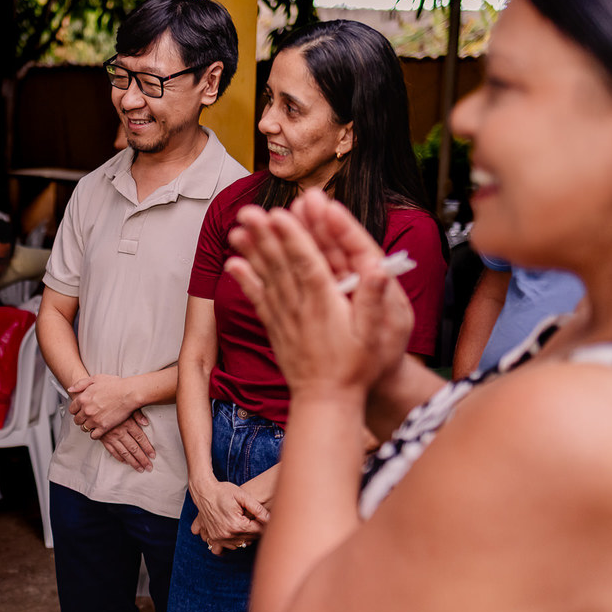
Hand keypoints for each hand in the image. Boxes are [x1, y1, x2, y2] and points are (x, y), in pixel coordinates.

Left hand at [68, 374, 137, 437]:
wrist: (129, 393)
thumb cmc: (115, 385)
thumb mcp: (95, 378)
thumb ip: (80, 384)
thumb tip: (70, 389)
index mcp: (83, 398)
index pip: (72, 410)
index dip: (76, 410)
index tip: (81, 410)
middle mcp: (86, 410)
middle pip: (77, 420)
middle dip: (81, 418)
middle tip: (87, 417)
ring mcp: (95, 420)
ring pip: (84, 428)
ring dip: (87, 426)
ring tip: (93, 423)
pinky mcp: (104, 427)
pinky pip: (94, 435)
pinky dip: (95, 433)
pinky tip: (98, 429)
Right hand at [96, 409, 154, 471]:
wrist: (92, 405)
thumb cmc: (111, 403)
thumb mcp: (126, 405)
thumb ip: (137, 414)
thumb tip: (146, 423)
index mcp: (127, 423)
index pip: (140, 438)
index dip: (147, 447)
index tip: (153, 455)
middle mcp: (120, 432)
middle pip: (134, 448)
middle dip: (142, 459)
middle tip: (149, 467)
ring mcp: (111, 437)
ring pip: (124, 452)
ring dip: (133, 462)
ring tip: (140, 468)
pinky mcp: (103, 439)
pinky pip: (112, 451)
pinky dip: (119, 458)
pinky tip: (125, 462)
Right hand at [189, 480, 269, 553]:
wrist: (204, 490)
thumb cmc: (223, 491)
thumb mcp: (242, 496)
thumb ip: (257, 509)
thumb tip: (270, 519)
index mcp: (237, 525)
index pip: (258, 531)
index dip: (264, 524)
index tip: (265, 518)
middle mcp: (227, 535)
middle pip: (250, 539)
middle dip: (255, 530)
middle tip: (256, 520)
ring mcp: (219, 537)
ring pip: (240, 545)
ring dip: (245, 537)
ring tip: (245, 524)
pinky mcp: (213, 537)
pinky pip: (225, 548)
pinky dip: (231, 543)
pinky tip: (234, 533)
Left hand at [225, 189, 410, 395]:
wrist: (327, 400)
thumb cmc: (356, 368)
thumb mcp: (375, 336)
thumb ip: (374, 301)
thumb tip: (378, 269)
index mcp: (325, 303)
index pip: (306, 263)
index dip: (292, 237)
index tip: (280, 214)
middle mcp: (300, 306)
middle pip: (280, 264)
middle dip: (265, 235)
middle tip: (249, 210)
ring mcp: (285, 316)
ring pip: (266, 277)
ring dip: (251, 251)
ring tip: (236, 228)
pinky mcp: (276, 326)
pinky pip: (258, 299)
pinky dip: (244, 280)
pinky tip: (232, 263)